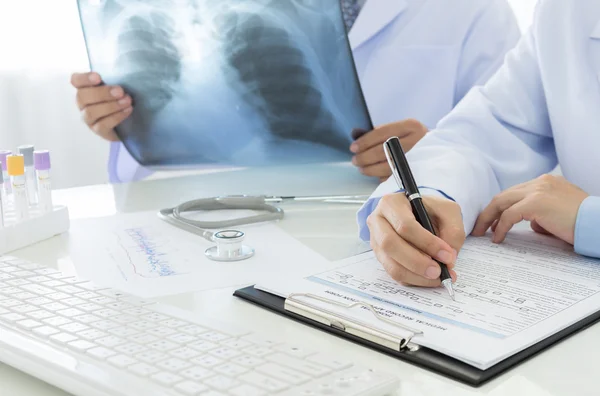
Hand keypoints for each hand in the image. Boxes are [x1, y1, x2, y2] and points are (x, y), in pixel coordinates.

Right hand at [71, 72, 132, 140]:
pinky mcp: (98, 131)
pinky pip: (103, 125)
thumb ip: (115, 80)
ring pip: (91, 112)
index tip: (98, 77)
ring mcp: (89, 119)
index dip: (84, 78)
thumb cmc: (120, 100)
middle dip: (102, 93)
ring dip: (111, 106)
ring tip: (127, 101)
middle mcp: (83, 104)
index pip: (76, 80)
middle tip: (120, 91)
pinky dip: (116, 117)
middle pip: (83, 97)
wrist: (129, 123)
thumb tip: (124, 73)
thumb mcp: (117, 87)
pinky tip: (128, 110)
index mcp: (85, 89)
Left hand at [350, 119, 427, 180]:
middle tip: (355, 160)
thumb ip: (379, 132)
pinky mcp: (417, 172)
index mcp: (411, 126)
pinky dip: (381, 176)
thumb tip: (356, 134)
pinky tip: (375, 174)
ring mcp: (418, 158)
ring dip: (370, 169)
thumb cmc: (412, 139)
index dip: (365, 141)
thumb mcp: (400, 129)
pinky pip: (394, 177)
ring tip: (362, 168)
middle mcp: (416, 140)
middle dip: (365, 157)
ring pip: (388, 166)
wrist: (439, 151)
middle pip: (384, 150)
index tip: (353, 147)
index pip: (383, 132)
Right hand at [367, 194, 463, 286]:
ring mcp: (376, 241)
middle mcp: (378, 221)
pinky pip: (394, 274)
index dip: (427, 243)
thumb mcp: (448, 211)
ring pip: (391, 264)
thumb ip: (453, 231)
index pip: (405, 226)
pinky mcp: (380, 257)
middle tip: (439, 271)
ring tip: (437, 277)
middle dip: (417, 262)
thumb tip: (448, 259)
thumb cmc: (431, 210)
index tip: (447, 255)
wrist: (420, 214)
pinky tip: (428, 278)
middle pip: (390, 245)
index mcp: (392, 203)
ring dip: (416, 275)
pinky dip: (413, 279)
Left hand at [472, 175, 589, 244]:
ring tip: (481, 233)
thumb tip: (529, 224)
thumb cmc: (582, 223)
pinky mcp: (536, 203)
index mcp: (545, 182)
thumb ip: (541, 214)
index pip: (514, 193)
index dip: (500, 207)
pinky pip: (509, 215)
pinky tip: (497, 238)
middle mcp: (540, 182)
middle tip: (479, 227)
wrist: (598, 224)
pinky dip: (500, 227)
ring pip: (502, 202)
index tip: (491, 220)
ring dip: (489, 218)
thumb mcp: (558, 214)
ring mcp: (537, 190)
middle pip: (504, 195)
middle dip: (489, 212)